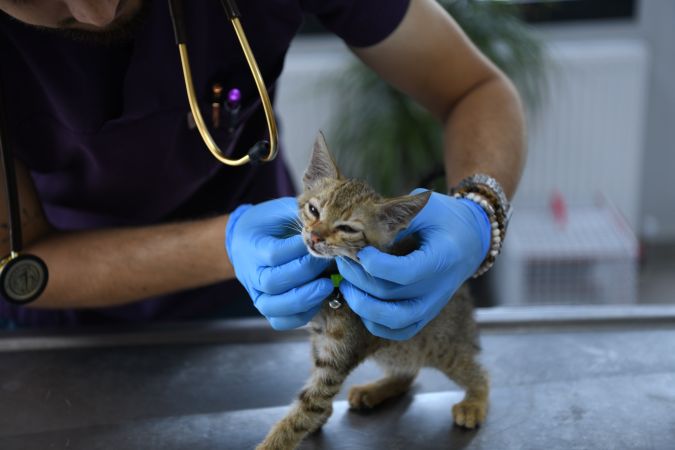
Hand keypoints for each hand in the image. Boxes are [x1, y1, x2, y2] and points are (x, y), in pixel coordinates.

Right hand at [226, 197, 332, 329]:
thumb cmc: (270, 223)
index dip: (299, 250)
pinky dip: (300, 317)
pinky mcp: (266, 306)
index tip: (320, 241)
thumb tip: (329, 225)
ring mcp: (256, 293)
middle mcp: (249, 272)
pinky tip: (318, 301)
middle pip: (273, 282)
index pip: (273, 254)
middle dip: (306, 273)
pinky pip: (279, 321)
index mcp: (250, 245)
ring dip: (304, 299)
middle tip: (328, 262)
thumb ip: (300, 216)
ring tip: (327, 286)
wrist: (247, 240)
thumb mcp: (281, 211)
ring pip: (274, 307)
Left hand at [336, 189, 490, 339]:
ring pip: (393, 321)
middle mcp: (439, 287)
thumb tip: (359, 233)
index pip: (404, 273)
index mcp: (442, 257)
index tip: (361, 250)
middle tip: (343, 260)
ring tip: (346, 284)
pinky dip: (375, 323)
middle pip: (391, 296)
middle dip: (358, 279)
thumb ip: (396, 219)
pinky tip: (361, 302)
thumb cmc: (443, 217)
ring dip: (362, 305)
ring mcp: (433, 305)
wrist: (471, 237)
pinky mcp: (426, 314)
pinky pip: (399, 331)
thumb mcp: (424, 207)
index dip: (375, 265)